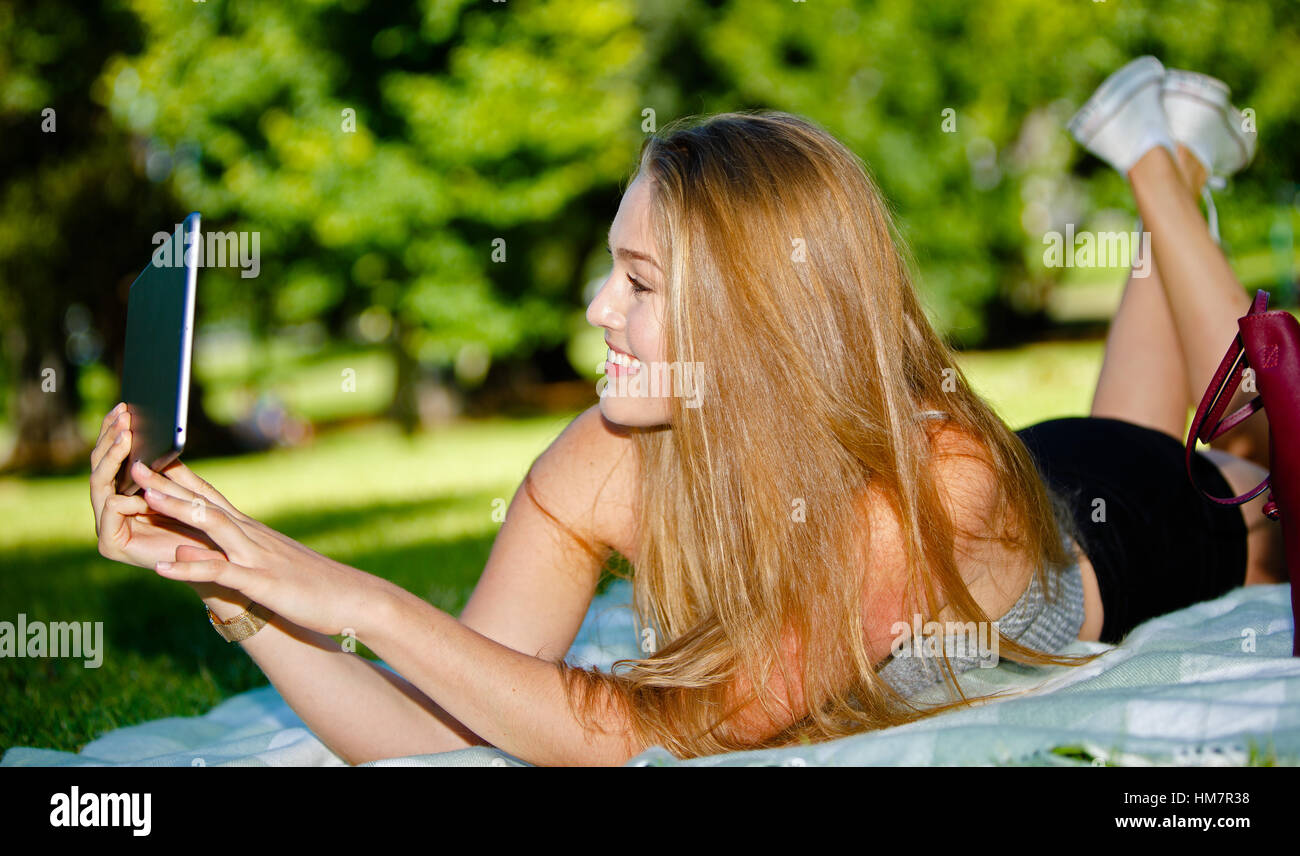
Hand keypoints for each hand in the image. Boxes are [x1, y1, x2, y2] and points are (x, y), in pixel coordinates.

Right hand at [90, 403, 225, 568]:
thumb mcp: (184, 485)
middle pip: (100, 466)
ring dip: (113, 458)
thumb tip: (154, 430)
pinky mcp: (110, 544)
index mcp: (123, 490)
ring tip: (127, 437)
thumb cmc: (202, 521)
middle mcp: (110, 506)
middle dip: (111, 439)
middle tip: (124, 416)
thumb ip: (166, 464)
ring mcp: (107, 525)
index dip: (115, 430)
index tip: (125, 406)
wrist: (215, 560)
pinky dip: (123, 496)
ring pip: (100, 483)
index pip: (111, 455)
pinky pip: (110, 510)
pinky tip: (136, 482)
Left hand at [133, 461, 388, 636]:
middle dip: (168, 484)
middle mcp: (253, 536)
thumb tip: (196, 547)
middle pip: (206, 502)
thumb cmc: (315, 584)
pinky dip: (191, 566)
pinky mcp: (263, 582)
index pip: (212, 497)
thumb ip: (237, 553)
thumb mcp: (271, 564)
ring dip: (178, 509)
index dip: (180, 479)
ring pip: (213, 526)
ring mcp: (257, 557)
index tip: (150, 462)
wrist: (355, 597)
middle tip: (134, 464)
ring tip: (144, 497)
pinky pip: (221, 572)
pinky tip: (163, 565)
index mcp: (253, 532)